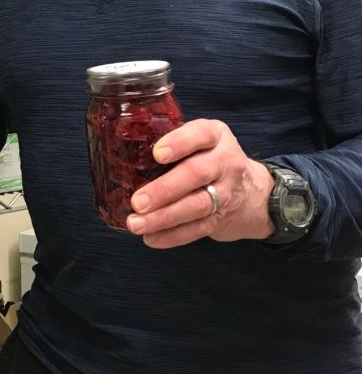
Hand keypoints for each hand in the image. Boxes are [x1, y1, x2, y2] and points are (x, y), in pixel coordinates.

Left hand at [125, 119, 275, 247]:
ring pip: (196, 205)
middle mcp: (224, 162)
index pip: (200, 134)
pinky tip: (151, 238)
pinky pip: (197, 229)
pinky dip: (173, 236)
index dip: (179, 143)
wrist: (253, 192)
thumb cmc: (209, 158)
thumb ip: (172, 139)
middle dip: (165, 189)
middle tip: (137, 202)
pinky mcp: (221, 218)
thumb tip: (119, 146)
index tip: (157, 154)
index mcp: (215, 136)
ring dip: (164, 218)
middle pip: (196, 174)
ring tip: (137, 224)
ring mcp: (226, 192)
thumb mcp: (199, 139)